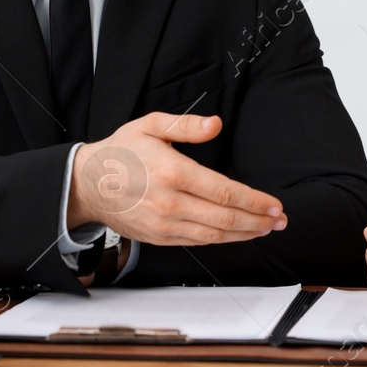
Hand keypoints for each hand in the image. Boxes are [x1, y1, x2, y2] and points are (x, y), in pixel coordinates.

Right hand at [68, 112, 285, 246]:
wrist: (86, 183)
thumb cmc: (120, 152)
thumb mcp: (151, 125)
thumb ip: (187, 125)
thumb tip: (216, 124)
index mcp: (172, 172)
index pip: (224, 191)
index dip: (254, 200)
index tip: (274, 205)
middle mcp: (170, 202)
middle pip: (225, 218)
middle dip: (257, 220)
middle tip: (279, 220)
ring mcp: (163, 224)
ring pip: (214, 235)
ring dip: (244, 234)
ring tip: (265, 229)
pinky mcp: (158, 237)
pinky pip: (196, 242)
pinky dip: (220, 240)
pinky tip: (236, 235)